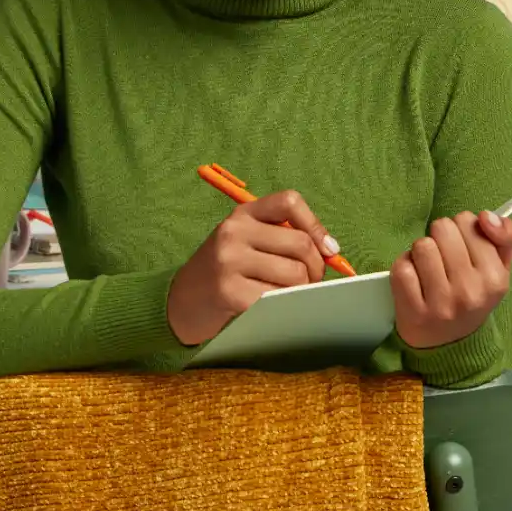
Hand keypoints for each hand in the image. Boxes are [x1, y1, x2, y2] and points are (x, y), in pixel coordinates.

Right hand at [166, 190, 338, 345]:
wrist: (181, 302)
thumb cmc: (225, 272)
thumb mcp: (245, 242)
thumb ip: (281, 239)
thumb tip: (331, 251)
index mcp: (242, 214)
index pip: (289, 202)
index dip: (316, 225)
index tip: (328, 249)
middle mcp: (234, 232)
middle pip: (299, 244)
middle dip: (316, 268)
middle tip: (311, 283)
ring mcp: (229, 261)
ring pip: (294, 274)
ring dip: (303, 290)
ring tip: (292, 296)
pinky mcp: (230, 293)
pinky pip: (278, 298)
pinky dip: (286, 306)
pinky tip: (276, 308)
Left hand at [390, 210, 511, 350]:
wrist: (449, 346)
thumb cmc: (472, 298)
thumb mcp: (499, 269)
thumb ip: (502, 236)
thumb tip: (485, 216)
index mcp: (495, 278)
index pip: (468, 222)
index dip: (462, 228)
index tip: (463, 245)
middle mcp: (470, 290)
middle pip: (443, 227)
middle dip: (440, 237)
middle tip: (444, 258)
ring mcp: (441, 302)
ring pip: (421, 245)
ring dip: (421, 252)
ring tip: (428, 268)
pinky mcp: (413, 310)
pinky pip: (402, 266)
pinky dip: (404, 267)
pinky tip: (414, 280)